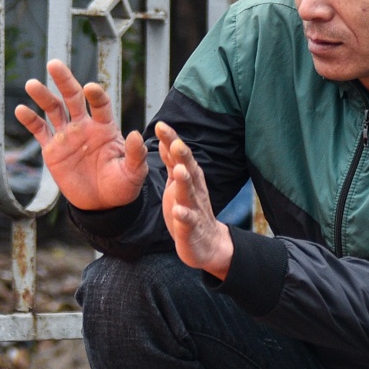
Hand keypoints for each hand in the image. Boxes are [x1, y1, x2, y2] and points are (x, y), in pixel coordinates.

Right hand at [13, 59, 146, 210]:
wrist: (102, 203)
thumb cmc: (122, 185)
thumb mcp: (134, 173)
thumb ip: (135, 155)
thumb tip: (137, 134)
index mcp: (105, 127)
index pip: (100, 104)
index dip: (95, 95)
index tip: (89, 88)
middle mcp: (84, 125)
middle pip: (73, 97)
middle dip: (64, 81)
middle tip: (54, 64)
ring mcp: (67, 135)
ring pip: (53, 109)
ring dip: (43, 96)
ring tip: (32, 84)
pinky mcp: (52, 149)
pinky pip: (40, 130)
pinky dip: (30, 120)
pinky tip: (20, 110)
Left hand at [155, 122, 233, 279]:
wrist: (207, 244)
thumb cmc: (190, 210)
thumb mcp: (179, 184)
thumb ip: (173, 163)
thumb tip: (168, 140)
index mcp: (189, 178)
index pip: (180, 156)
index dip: (172, 141)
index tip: (161, 125)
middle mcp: (194, 190)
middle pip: (189, 170)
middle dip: (183, 156)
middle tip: (176, 141)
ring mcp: (193, 209)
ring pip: (189, 193)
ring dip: (185, 182)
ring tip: (179, 170)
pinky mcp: (191, 229)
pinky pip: (187, 222)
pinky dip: (184, 216)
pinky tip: (178, 211)